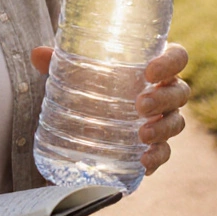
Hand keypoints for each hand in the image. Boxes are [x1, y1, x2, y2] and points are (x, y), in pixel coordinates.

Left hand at [31, 43, 189, 175]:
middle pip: (180, 92)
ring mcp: (163, 119)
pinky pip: (164, 153)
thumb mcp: (77, 70)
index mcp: (153, 65)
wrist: (90, 118)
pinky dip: (157, 157)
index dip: (170, 62)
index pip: (176, 57)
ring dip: (163, 129)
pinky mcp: (155, 146)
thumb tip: (36, 53)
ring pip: (176, 122)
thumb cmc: (92, 81)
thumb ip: (60, 61)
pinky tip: (144, 162)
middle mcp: (164, 91)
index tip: (149, 72)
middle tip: (139, 105)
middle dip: (163, 99)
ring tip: (142, 135)